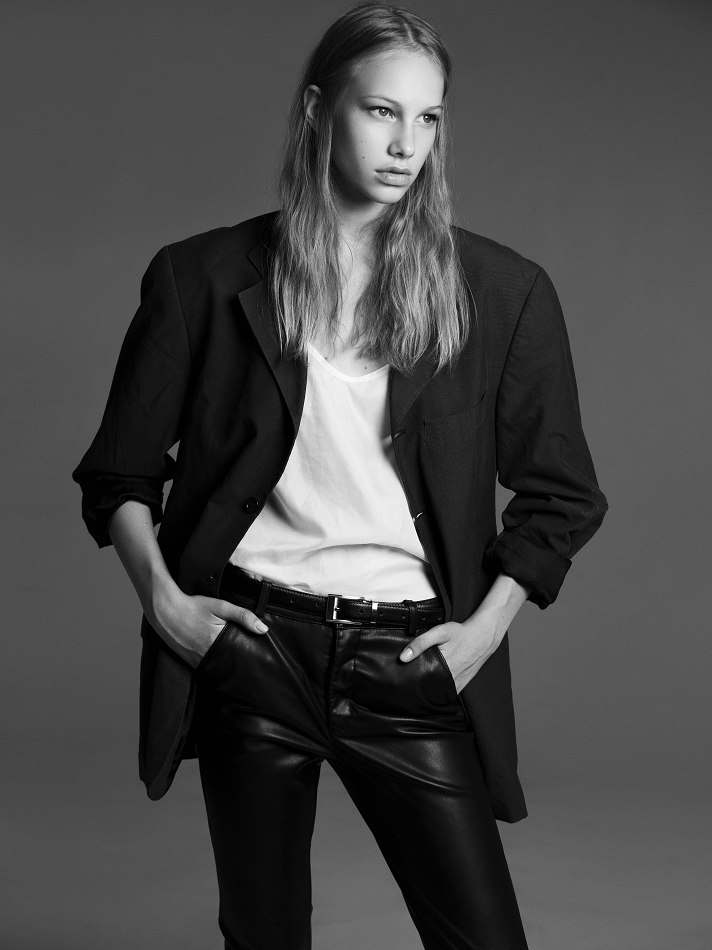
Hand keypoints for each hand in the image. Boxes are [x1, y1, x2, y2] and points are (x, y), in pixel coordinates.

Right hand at [146, 585, 267, 669]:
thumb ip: (242, 616)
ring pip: (219, 668)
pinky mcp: (189, 662)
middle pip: (230, 664)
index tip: (259, 659)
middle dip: (240, 663)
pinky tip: (220, 659)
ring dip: (228, 665)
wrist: (165, 610)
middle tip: (251, 663)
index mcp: (215, 640)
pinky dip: (215, 665)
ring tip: (237, 661)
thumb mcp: (220, 606)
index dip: (249, 657)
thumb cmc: (193, 605)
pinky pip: (207, 668)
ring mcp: (196, 660)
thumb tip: (263, 629)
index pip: (240, 656)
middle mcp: (206, 654)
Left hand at [399, 615, 504, 693]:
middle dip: (418, 689)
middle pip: (429, 690)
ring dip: (429, 693)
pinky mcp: (463, 683)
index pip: (421, 683)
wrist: (483, 636)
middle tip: (407, 686)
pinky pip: (449, 693)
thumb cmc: (461, 633)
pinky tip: (433, 688)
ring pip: (439, 694)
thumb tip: (403, 657)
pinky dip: (440, 692)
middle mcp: (451, 679)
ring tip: (417, 689)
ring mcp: (458, 683)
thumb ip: (420, 643)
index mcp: (444, 667)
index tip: (401, 684)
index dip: (411, 684)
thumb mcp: (439, 632)